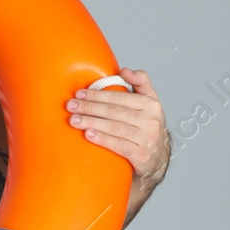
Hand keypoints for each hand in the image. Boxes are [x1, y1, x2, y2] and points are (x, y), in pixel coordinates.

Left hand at [64, 68, 170, 191]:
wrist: (158, 159)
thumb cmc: (147, 127)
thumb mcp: (149, 103)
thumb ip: (140, 83)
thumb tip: (124, 70)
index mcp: (152, 104)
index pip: (120, 97)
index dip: (97, 94)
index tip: (80, 93)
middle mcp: (151, 121)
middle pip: (114, 111)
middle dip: (90, 107)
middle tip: (71, 106)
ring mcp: (148, 139)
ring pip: (115, 127)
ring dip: (91, 122)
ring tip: (74, 120)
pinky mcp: (142, 156)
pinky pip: (119, 145)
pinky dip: (102, 138)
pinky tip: (88, 134)